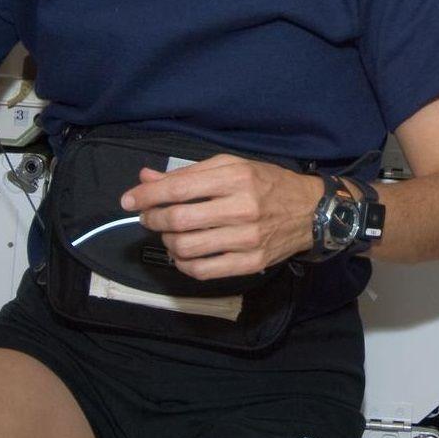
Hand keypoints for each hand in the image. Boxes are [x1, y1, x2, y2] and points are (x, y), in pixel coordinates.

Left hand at [119, 155, 324, 278]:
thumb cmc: (267, 184)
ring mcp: (247, 238)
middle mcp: (242, 207)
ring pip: (186, 247)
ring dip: (167, 241)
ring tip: (168, 234)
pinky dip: (183, 264)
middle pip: (178, 219)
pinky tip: (183, 254)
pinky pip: (203, 270)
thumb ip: (188, 174)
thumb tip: (146, 178)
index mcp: (236, 177)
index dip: (146, 195)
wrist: (310, 212)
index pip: (179, 188)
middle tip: (148, 217)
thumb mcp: (231, 167)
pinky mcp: (251, 263)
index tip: (128, 200)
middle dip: (153, 219)